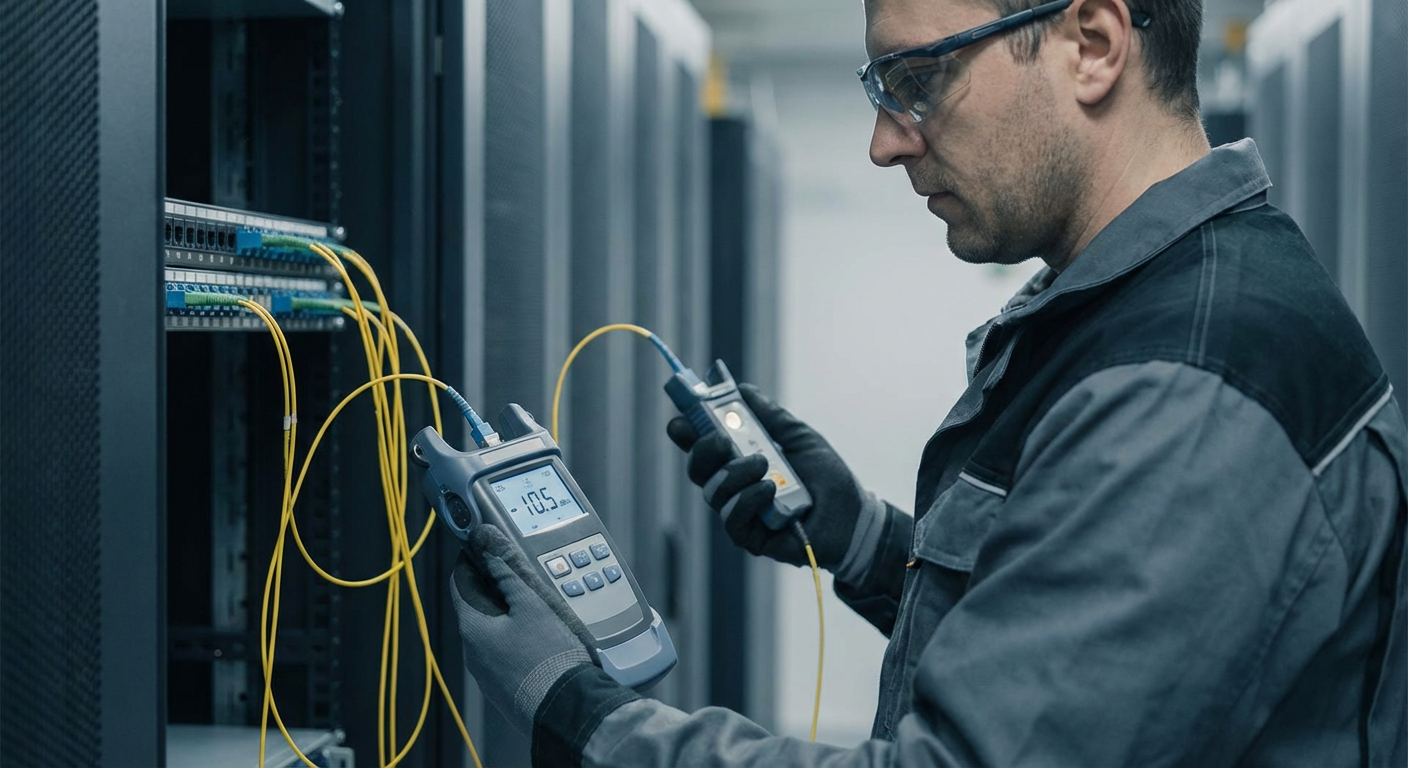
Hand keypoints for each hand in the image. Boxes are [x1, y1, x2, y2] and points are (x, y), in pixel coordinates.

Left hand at [450, 525, 596, 733]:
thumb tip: (485, 544)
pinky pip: (505, 653)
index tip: (485, 544)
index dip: (472, 558)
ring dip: (509, 613)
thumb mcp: (532, 604)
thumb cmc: (550, 658)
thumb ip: (508, 572)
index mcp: (473, 628)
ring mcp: (488, 674)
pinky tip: (542, 636)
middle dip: (496, 585)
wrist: (566, 709)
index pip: (460, 581)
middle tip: (520, 570)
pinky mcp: (506, 687)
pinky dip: (517, 638)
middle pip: (477, 607)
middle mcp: (473, 653)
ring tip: (538, 603)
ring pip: (493, 631)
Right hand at [667, 384, 872, 571]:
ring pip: (712, 491)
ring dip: (733, 473)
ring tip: (762, 464)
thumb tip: (742, 388)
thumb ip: (769, 415)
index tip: (681, 417)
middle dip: (702, 450)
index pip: (703, 444)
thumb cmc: (827, 477)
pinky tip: (768, 490)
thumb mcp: (798, 437)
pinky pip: (731, 518)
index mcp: (740, 458)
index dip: (687, 430)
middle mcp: (734, 485)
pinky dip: (746, 499)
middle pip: (698, 468)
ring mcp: (740, 511)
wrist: (852, 515)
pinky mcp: (750, 536)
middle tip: (719, 438)